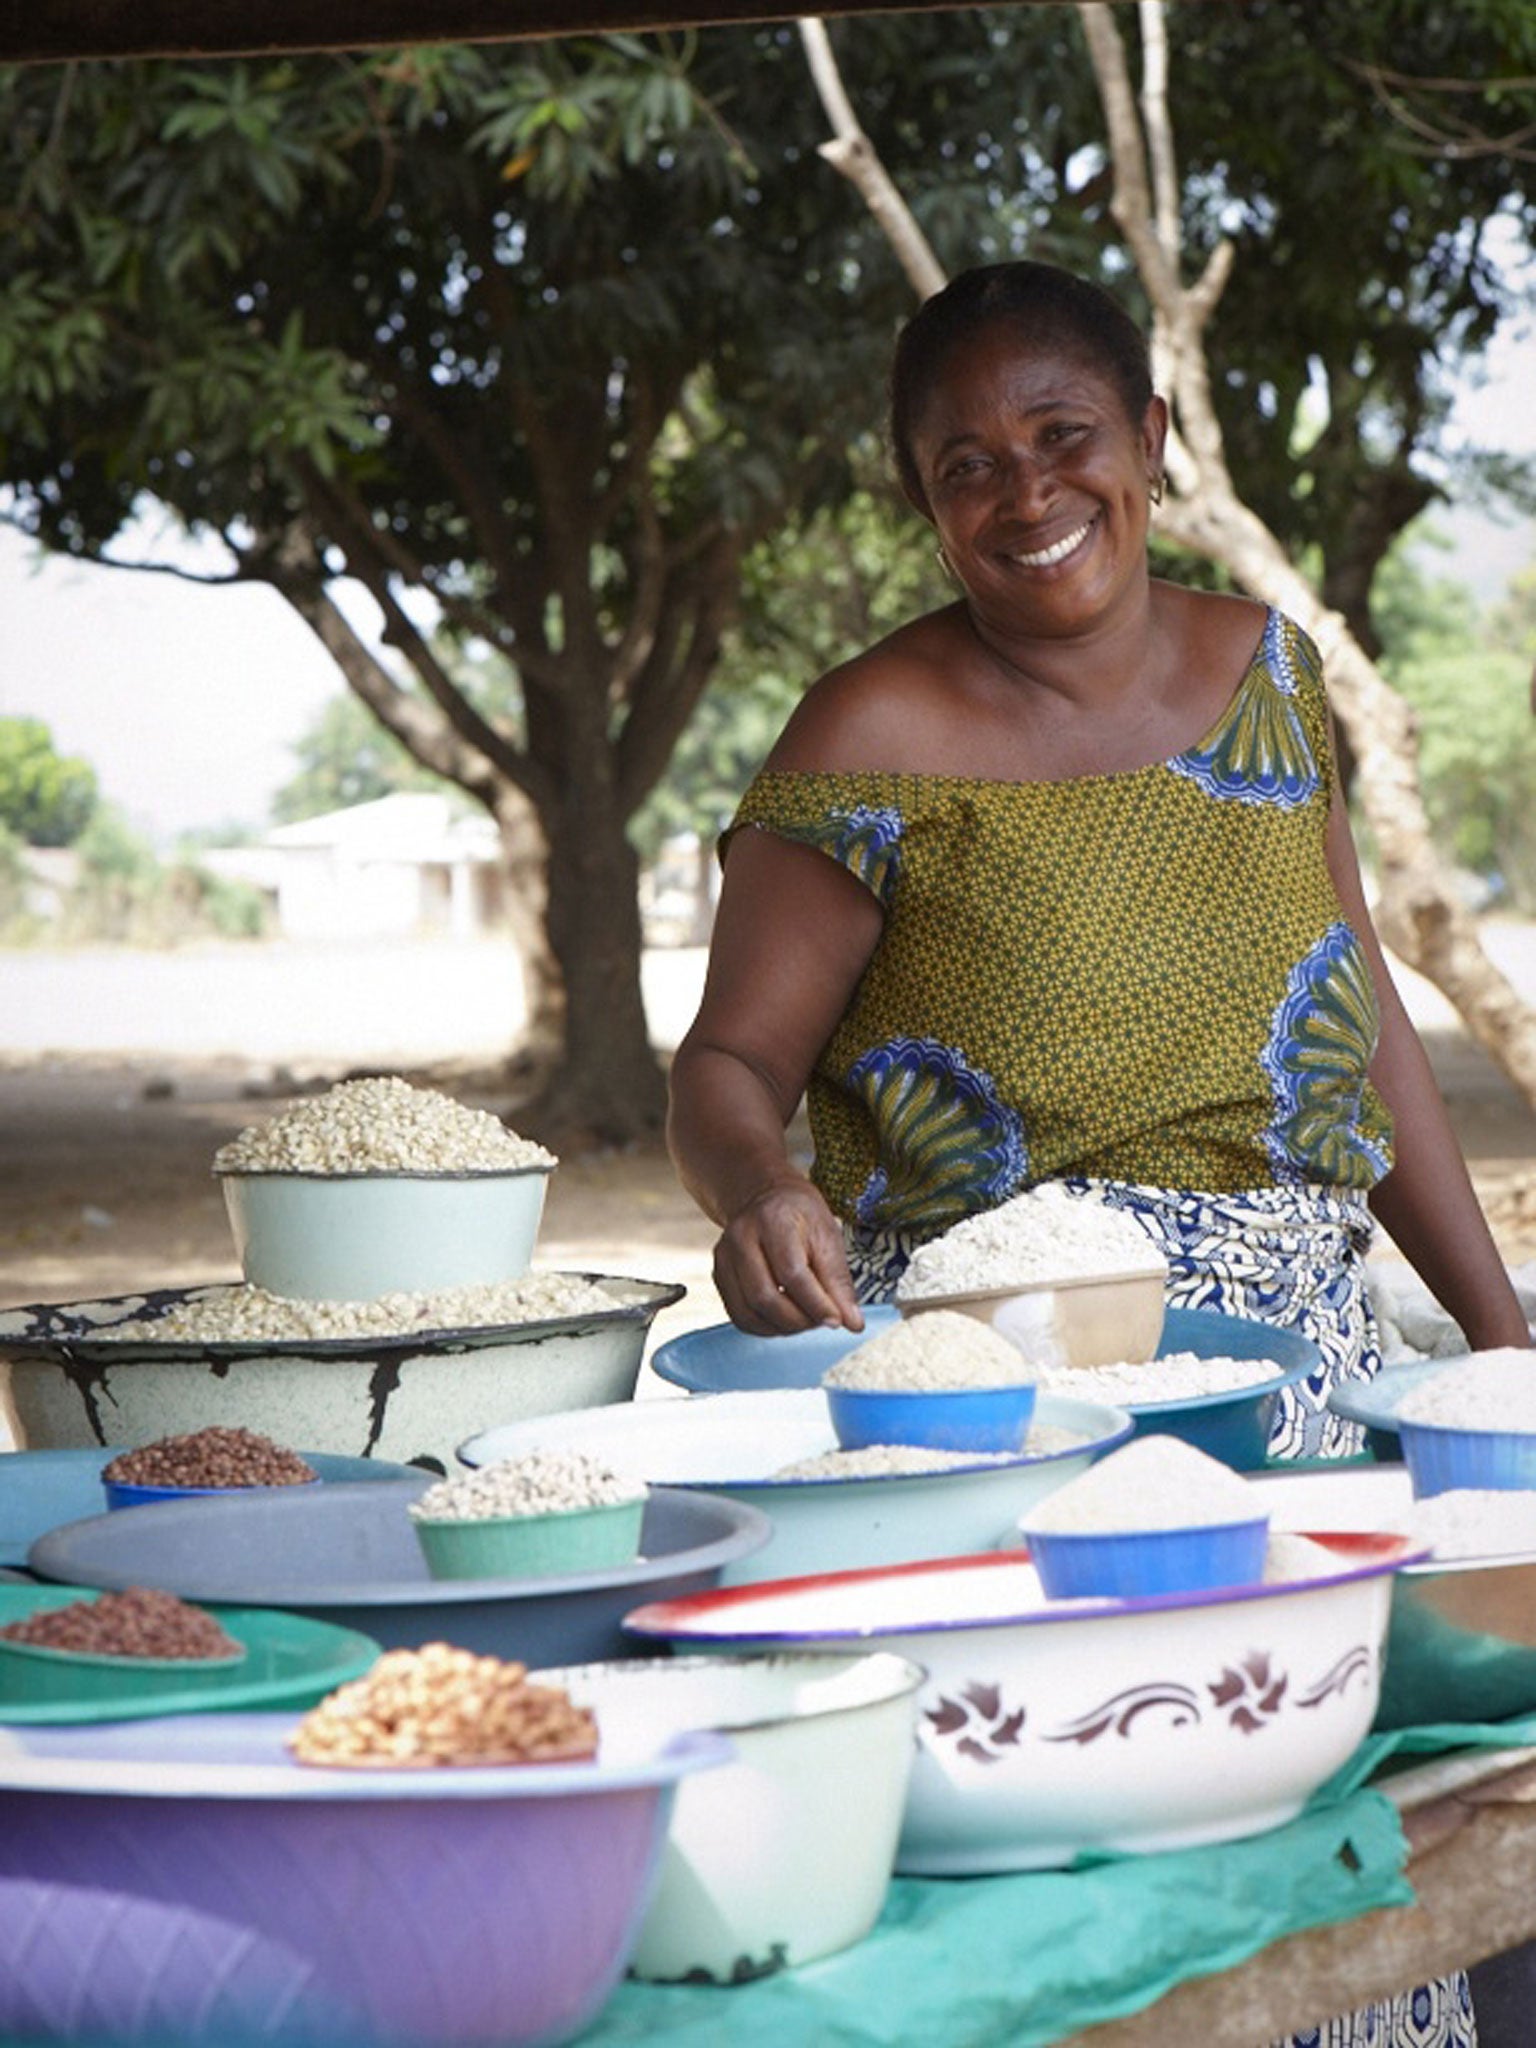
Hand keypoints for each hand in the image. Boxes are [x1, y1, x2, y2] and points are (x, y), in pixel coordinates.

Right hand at [713, 1178, 864, 1336]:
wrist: (767, 1198)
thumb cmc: (801, 1215)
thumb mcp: (828, 1236)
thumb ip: (838, 1281)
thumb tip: (852, 1322)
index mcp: (772, 1220)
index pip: (792, 1273)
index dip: (816, 1304)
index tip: (837, 1321)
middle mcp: (741, 1238)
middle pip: (765, 1297)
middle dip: (799, 1320)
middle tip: (822, 1320)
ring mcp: (725, 1258)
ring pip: (749, 1312)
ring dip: (782, 1328)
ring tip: (806, 1319)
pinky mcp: (719, 1276)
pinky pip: (739, 1316)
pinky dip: (765, 1327)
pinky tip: (785, 1319)